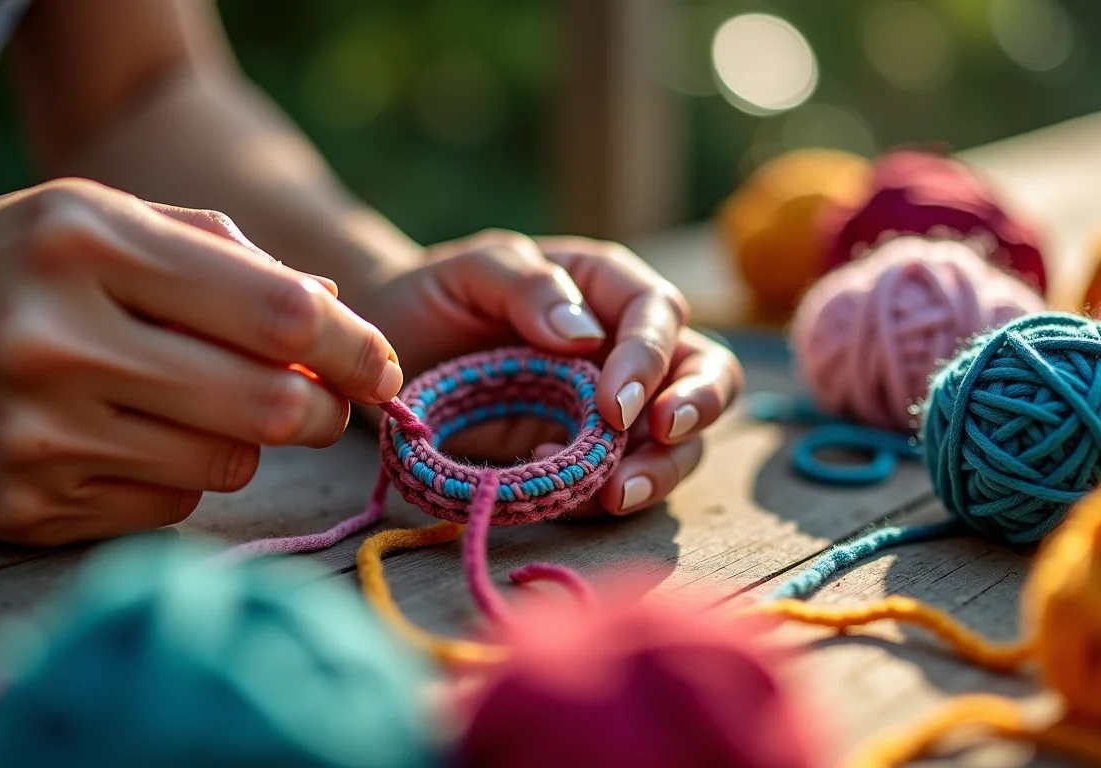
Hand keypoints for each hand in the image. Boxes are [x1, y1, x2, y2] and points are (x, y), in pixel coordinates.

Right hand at [0, 178, 400, 544]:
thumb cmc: (11, 266)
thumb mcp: (101, 219)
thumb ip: (222, 253)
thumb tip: (333, 304)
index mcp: (86, 244)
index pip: (277, 311)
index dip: (355, 344)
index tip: (383, 365)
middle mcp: (57, 341)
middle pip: (268, 403)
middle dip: (321, 410)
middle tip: (321, 403)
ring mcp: (37, 436)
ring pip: (227, 464)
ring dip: (246, 440)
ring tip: (197, 404)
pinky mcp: (25, 508)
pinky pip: (168, 505)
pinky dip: (178, 474)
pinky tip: (128, 438)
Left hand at [358, 229, 741, 516]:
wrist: (395, 348)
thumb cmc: (438, 295)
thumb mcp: (472, 268)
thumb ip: (527, 284)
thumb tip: (584, 334)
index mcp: (606, 286)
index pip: (658, 314)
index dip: (648, 359)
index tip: (614, 404)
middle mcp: (627, 346)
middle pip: (705, 373)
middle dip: (696, 408)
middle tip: (663, 435)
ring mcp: (615, 407)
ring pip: (681, 441)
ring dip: (660, 470)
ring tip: (611, 494)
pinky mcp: (590, 458)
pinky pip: (621, 482)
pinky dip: (601, 497)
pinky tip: (558, 495)